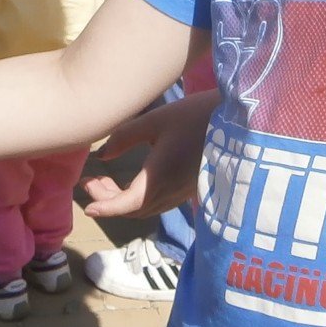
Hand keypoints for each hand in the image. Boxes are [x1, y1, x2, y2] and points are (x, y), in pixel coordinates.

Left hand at [80, 105, 202, 219]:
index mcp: (158, 178)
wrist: (238, 124)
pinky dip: (139, 199)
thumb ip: (124, 138)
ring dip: (123, 201)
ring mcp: (181, 194)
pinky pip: (158, 203)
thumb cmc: (195, 117)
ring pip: (146, 208)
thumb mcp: (154, 121)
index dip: (104, 209)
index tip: (87, 208)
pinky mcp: (189, 189)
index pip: (125, 204)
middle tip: (91, 182)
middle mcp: (170, 192)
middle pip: (133, 210)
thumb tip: (102, 156)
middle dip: (107, 201)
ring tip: (105, 181)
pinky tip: (132, 181)